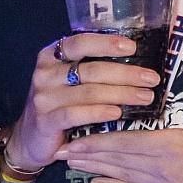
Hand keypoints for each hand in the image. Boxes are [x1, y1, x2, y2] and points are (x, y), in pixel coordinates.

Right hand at [8, 33, 161, 172]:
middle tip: (151, 79)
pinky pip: (75, 115)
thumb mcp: (68, 82)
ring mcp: (43, 98)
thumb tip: (133, 59)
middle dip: (126, 74)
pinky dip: (98, 113)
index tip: (132, 47)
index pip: (80, 43)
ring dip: (121, 94)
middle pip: (91, 70)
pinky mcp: (45, 121)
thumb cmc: (59, 105)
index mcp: (51, 56)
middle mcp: (44, 74)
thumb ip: (90, 68)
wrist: (31, 139)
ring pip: (88, 92)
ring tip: (145, 97)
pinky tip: (116, 113)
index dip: (106, 44)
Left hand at [63, 54, 182, 182]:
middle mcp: (163, 169)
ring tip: (71, 165)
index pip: (126, 142)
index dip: (98, 140)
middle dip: (88, 154)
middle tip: (60, 150)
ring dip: (95, 170)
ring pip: (122, 177)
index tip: (76, 136)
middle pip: (117, 160)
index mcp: (173, 145)